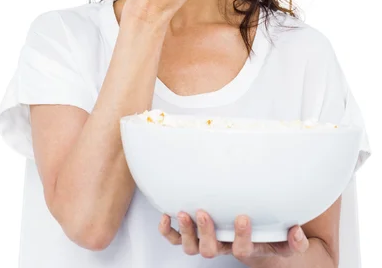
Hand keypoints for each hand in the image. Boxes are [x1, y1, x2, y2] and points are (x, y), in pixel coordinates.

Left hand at [158, 210, 308, 262]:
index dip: (241, 236)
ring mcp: (207, 242)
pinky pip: (177, 240)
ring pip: (192, 247)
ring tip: (184, 213)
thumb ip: (294, 241)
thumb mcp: (283, 242)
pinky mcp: (195, 235)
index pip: (242, 250)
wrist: (254, 245)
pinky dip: (169, 231)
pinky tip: (166, 216)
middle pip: (210, 251)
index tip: (242, 217)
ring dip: (186, 231)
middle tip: (204, 213)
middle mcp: (224, 247)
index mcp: (246, 249)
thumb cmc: (268, 239)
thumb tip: (298, 231)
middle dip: (206, 232)